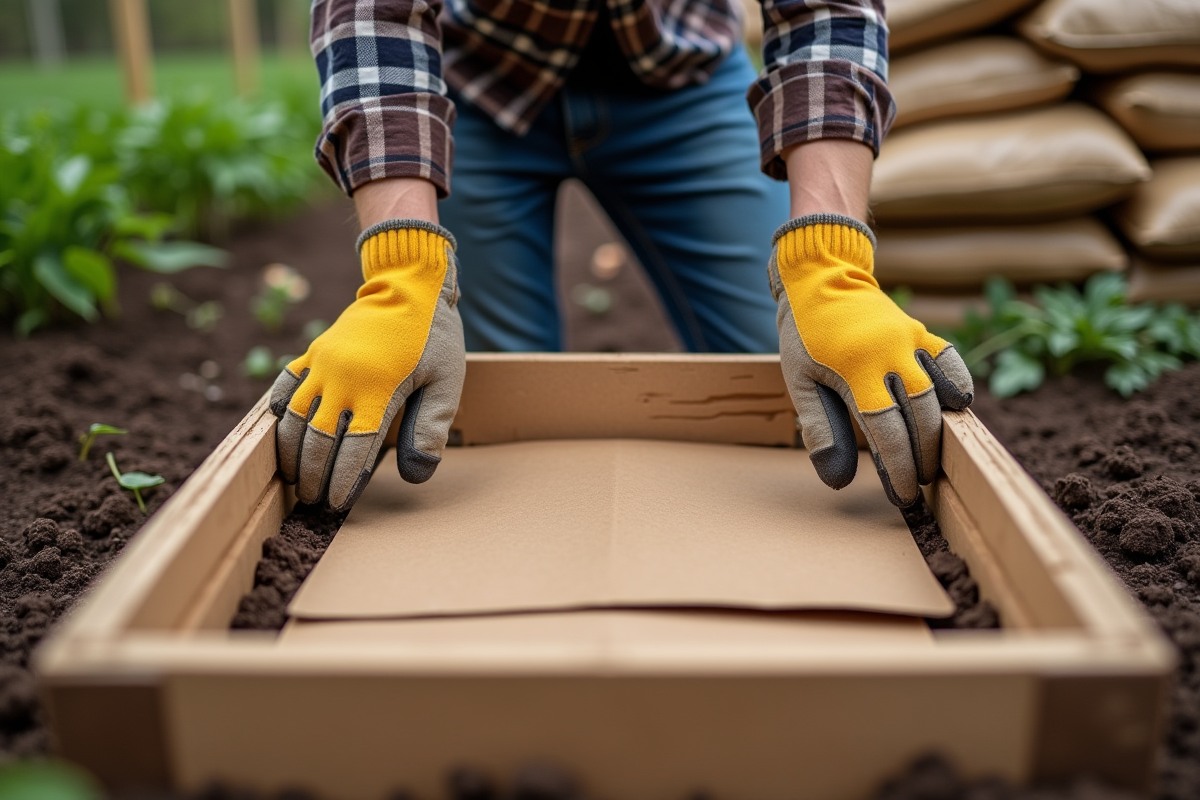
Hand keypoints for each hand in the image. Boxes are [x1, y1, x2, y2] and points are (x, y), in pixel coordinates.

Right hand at [269, 220, 465, 509]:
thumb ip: (430, 428)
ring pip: (294, 418)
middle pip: (317, 440)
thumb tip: (415, 476)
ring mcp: (322, 364)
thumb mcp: (447, 383)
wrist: (409, 284)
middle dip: (313, 476)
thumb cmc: (435, 337)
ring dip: (291, 453)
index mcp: (377, 389)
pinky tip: (282, 436)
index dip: (343, 481)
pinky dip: (279, 414)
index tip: (338, 504)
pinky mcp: (313, 353)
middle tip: (314, 500)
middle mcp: (342, 378)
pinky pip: (285, 387)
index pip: (352, 450)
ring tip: (296, 479)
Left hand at [769, 216, 973, 506]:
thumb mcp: (801, 383)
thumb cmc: (804, 337)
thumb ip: (820, 429)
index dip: (899, 468)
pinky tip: (956, 411)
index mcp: (856, 370)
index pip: (888, 432)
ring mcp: (910, 341)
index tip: (904, 495)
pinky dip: (958, 386)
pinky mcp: (921, 331)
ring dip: (940, 432)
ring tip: (934, 460)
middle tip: (919, 484)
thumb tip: (838, 481)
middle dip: (923, 457)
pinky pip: (950, 362)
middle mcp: (890, 354)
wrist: (821, 278)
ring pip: (940, 394)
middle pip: (921, 418)